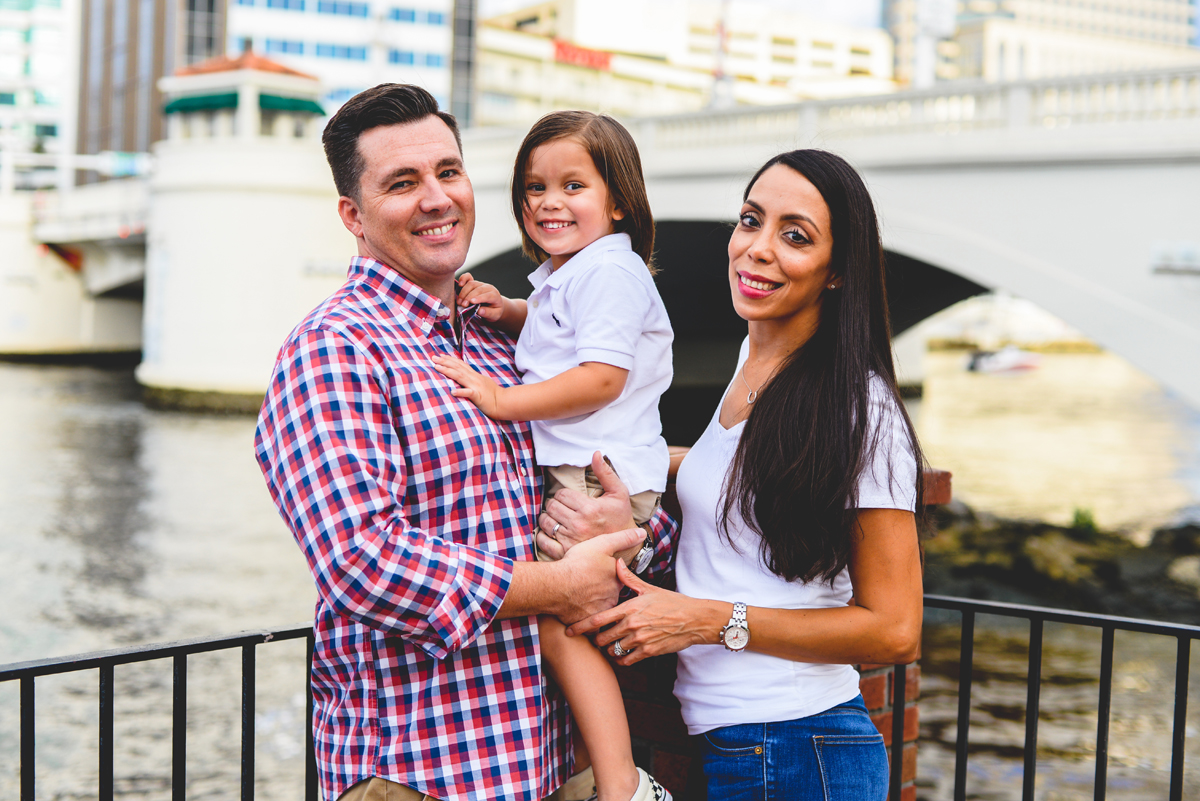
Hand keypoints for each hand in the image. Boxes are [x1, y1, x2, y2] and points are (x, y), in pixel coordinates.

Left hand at [432, 354, 501, 417]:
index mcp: (475, 376)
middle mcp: (475, 378)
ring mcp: (476, 386)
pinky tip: (452, 391)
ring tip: (437, 367)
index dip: (450, 359)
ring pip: (460, 376)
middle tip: (433, 357)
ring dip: (448, 371)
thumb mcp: (483, 383)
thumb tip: (465, 378)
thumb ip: (473, 380)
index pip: (461, 365)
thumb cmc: (494, 395)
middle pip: (458, 368)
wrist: (504, 403)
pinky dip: (460, 392)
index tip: (440, 355)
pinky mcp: (478, 396)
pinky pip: (469, 393)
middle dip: (445, 362)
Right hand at [456, 273, 505, 322]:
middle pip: (478, 289)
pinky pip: (468, 277)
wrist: (495, 304)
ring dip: (464, 292)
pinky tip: (460, 284)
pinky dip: (463, 278)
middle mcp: (488, 287)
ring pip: (471, 284)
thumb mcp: (495, 314)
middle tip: (463, 305)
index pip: (487, 295)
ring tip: (459, 302)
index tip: (471, 302)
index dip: (479, 298)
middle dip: (469, 297)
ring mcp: (480, 284)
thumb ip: (488, 313)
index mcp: (494, 295)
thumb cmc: (494, 310)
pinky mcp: (474, 283)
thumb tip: (479, 311)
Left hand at [538, 451, 637, 559]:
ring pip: (546, 521)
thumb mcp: (619, 493)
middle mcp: (578, 525)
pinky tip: (551, 531)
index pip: (561, 494)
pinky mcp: (566, 552)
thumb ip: (605, 473)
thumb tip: (596, 453)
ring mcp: (571, 540)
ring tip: (557, 517)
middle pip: (552, 506)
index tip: (569, 498)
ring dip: (548, 517)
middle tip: (562, 507)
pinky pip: (544, 541)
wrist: (626, 546)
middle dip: (555, 504)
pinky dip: (543, 535)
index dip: (563, 494)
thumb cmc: (621, 516)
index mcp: (589, 509)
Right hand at [555, 527, 645, 623]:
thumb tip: (642, 533)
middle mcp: (612, 599)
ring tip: (582, 600)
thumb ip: (623, 539)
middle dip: (602, 593)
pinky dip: (583, 620)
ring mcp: (599, 612)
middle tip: (588, 587)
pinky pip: (587, 624)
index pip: (619, 580)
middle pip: (610, 596)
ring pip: (600, 610)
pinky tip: (576, 614)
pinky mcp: (585, 622)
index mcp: (617, 581)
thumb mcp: (602, 544)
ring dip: (594, 607)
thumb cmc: (578, 564)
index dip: (609, 576)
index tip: (600, 574)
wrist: (556, 586)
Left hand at [566, 560, 716, 664]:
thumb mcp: (649, 589)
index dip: (580, 627)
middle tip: (595, 639)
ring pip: (613, 651)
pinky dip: (621, 659)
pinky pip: (626, 661)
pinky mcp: (648, 652)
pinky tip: (622, 654)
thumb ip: (629, 578)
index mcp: (630, 608)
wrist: (694, 620)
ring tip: (609, 646)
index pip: (598, 620)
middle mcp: (632, 625)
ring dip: (609, 650)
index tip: (569, 631)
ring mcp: (640, 640)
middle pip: (602, 639)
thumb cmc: (672, 603)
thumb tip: (616, 562)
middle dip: (596, 640)